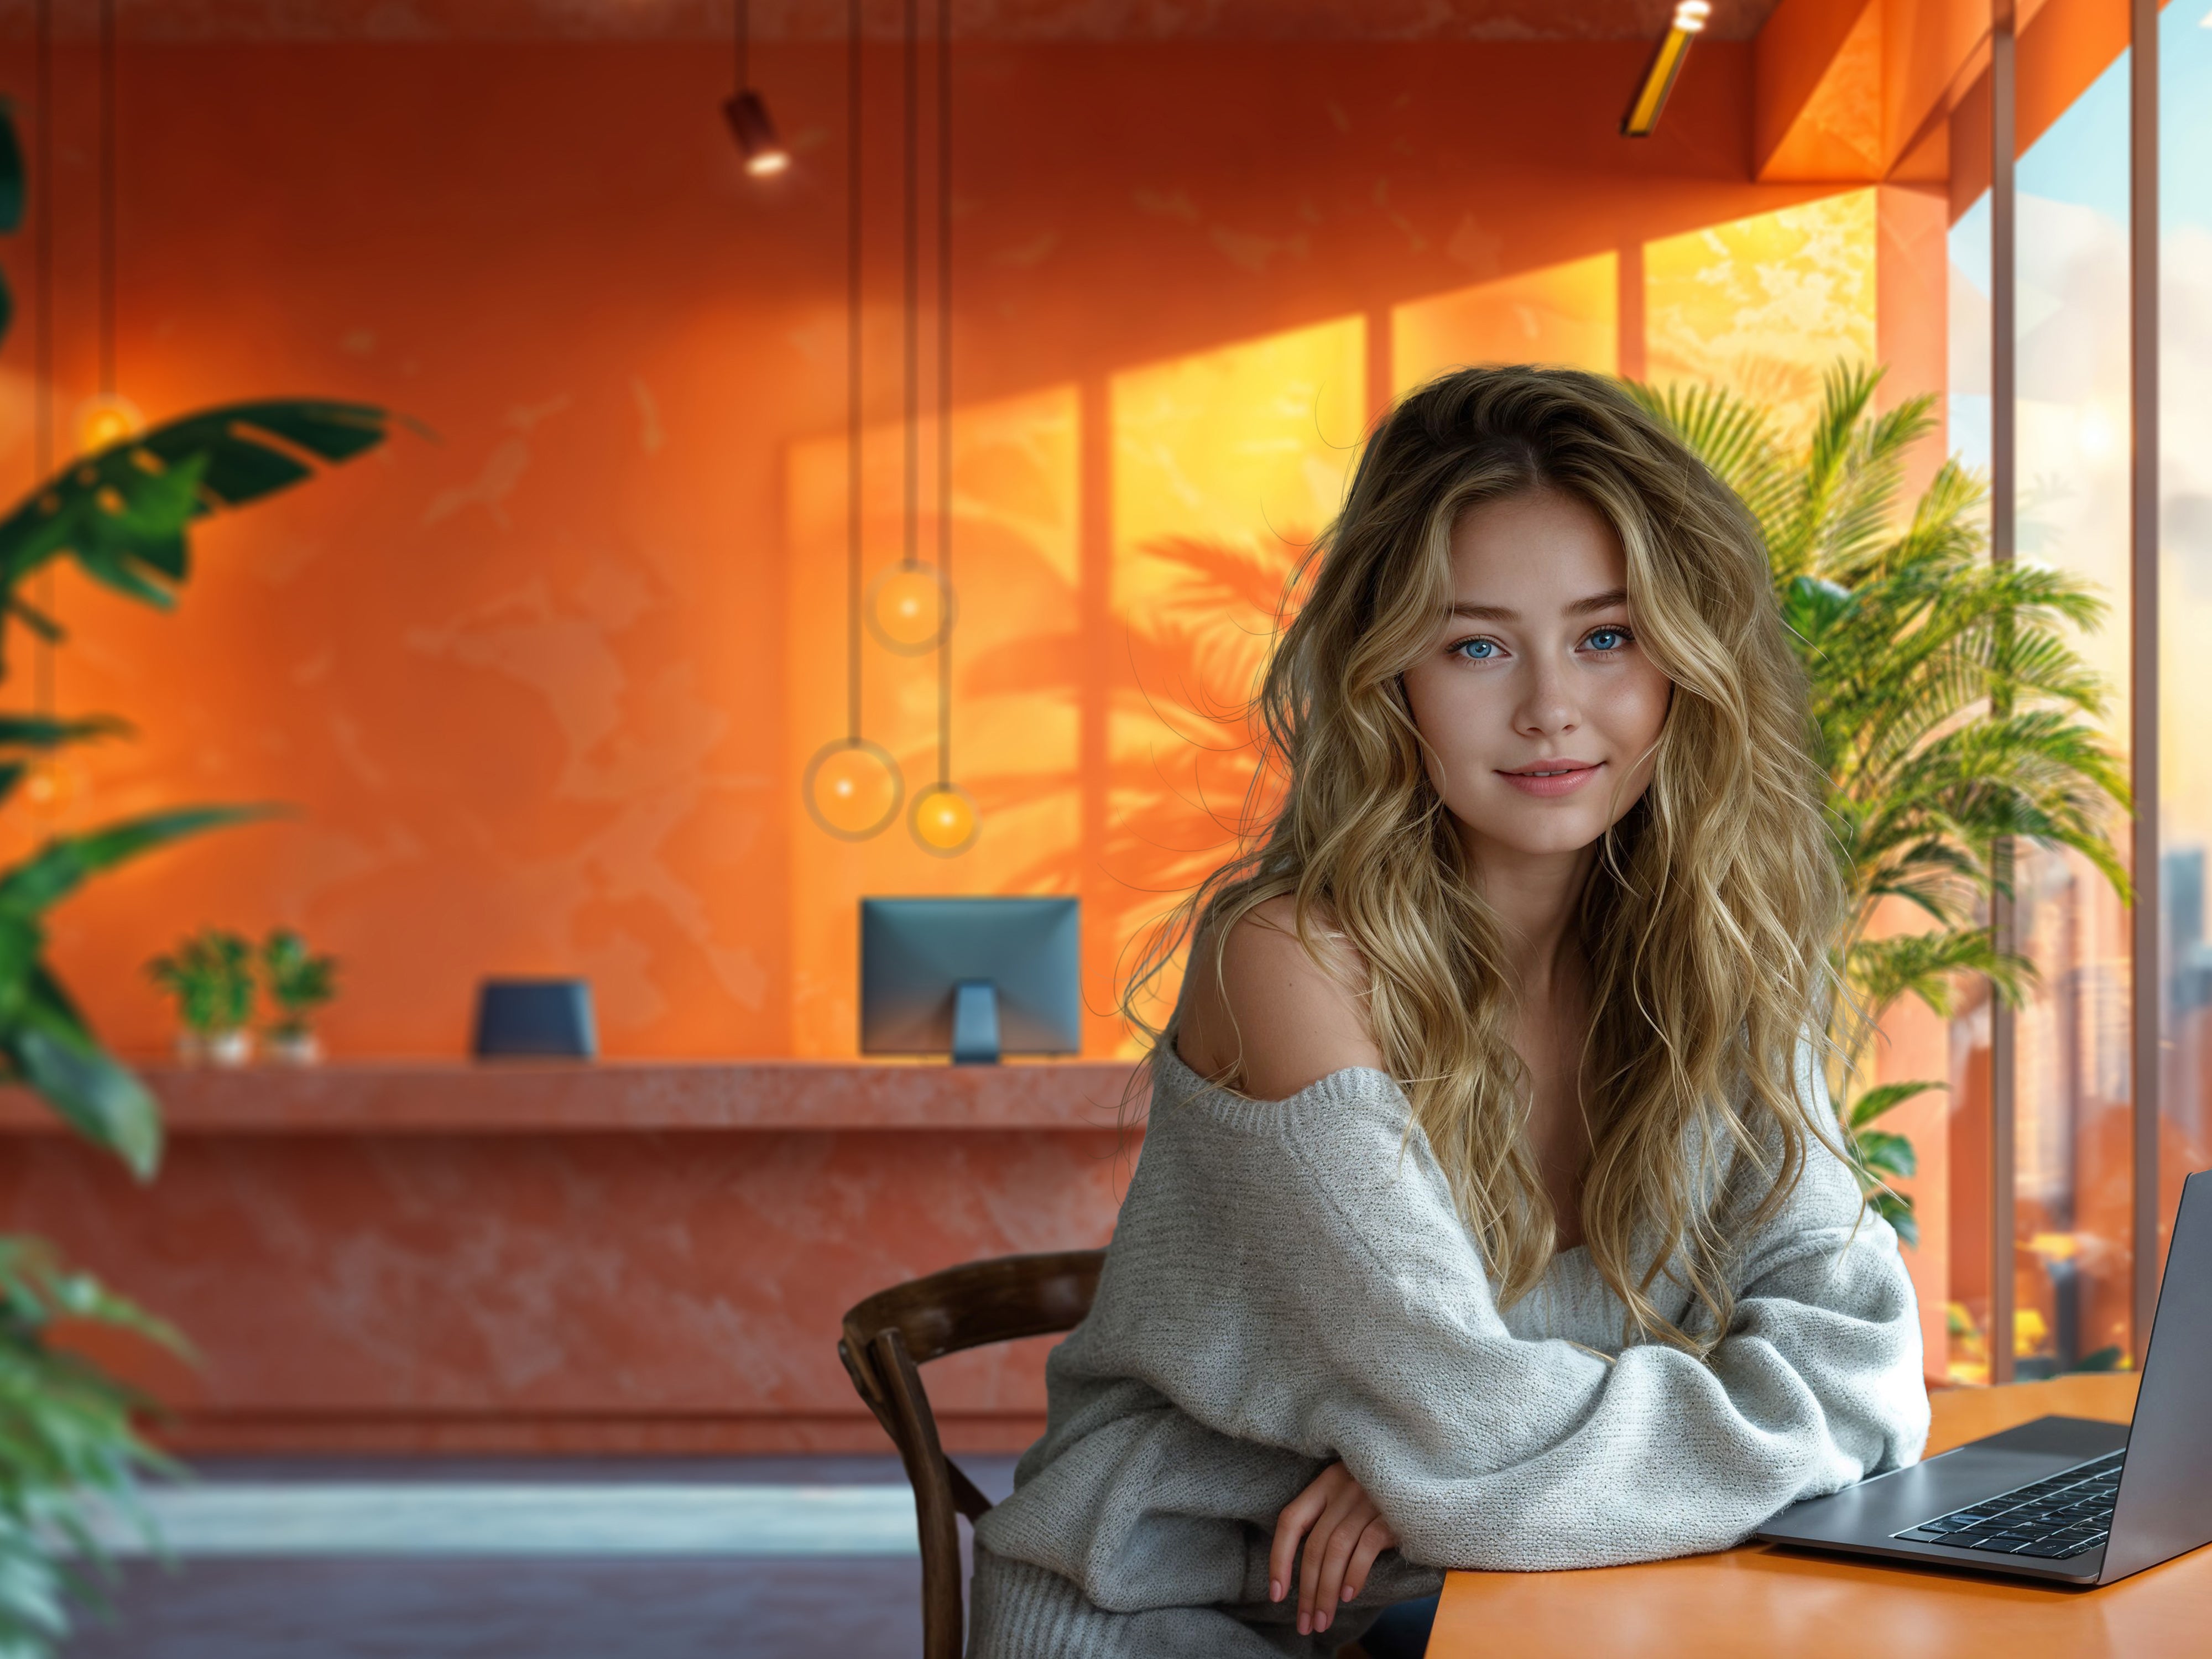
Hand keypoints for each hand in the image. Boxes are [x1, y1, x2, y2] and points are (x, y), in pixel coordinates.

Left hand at [1268, 1461, 1399, 1637]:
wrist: (1426, 1484)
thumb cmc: (1382, 1500)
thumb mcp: (1347, 1499)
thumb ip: (1327, 1522)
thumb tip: (1306, 1575)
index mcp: (1325, 1483)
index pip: (1290, 1521)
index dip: (1279, 1558)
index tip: (1276, 1594)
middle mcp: (1343, 1487)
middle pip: (1315, 1544)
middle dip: (1307, 1589)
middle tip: (1306, 1623)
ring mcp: (1367, 1498)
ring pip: (1336, 1549)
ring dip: (1326, 1590)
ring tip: (1323, 1618)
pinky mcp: (1392, 1512)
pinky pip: (1366, 1546)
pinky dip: (1354, 1574)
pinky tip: (1348, 1596)